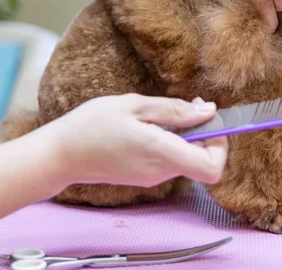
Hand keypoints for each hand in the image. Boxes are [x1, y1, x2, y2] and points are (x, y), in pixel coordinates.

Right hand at [32, 94, 227, 187]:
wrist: (59, 154)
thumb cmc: (91, 124)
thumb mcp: (134, 105)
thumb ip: (175, 110)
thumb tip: (208, 112)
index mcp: (161, 153)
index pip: (212, 167)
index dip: (221, 144)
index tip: (209, 120)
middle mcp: (161, 171)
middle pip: (204, 160)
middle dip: (206, 132)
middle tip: (189, 105)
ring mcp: (153, 176)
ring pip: (188, 158)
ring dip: (188, 134)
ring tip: (163, 112)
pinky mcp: (144, 175)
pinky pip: (171, 159)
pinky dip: (173, 141)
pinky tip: (153, 124)